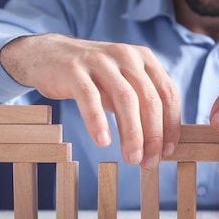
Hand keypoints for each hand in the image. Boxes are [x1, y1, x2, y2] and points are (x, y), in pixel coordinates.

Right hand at [0, 33, 180, 168]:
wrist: (47, 55)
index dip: (171, 126)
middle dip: (153, 136)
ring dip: (132, 133)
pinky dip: (98, 121)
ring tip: (131, 158)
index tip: (168, 152)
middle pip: (149, 100)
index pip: (168, 94)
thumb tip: (160, 145)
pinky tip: (102, 142)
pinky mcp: (74, 70)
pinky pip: (89, 98)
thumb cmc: (92, 78)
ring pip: (125, 100)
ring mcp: (100, 61)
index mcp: (144, 59)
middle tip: (149, 162)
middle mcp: (126, 56)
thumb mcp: (122, 85)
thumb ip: (142, 105)